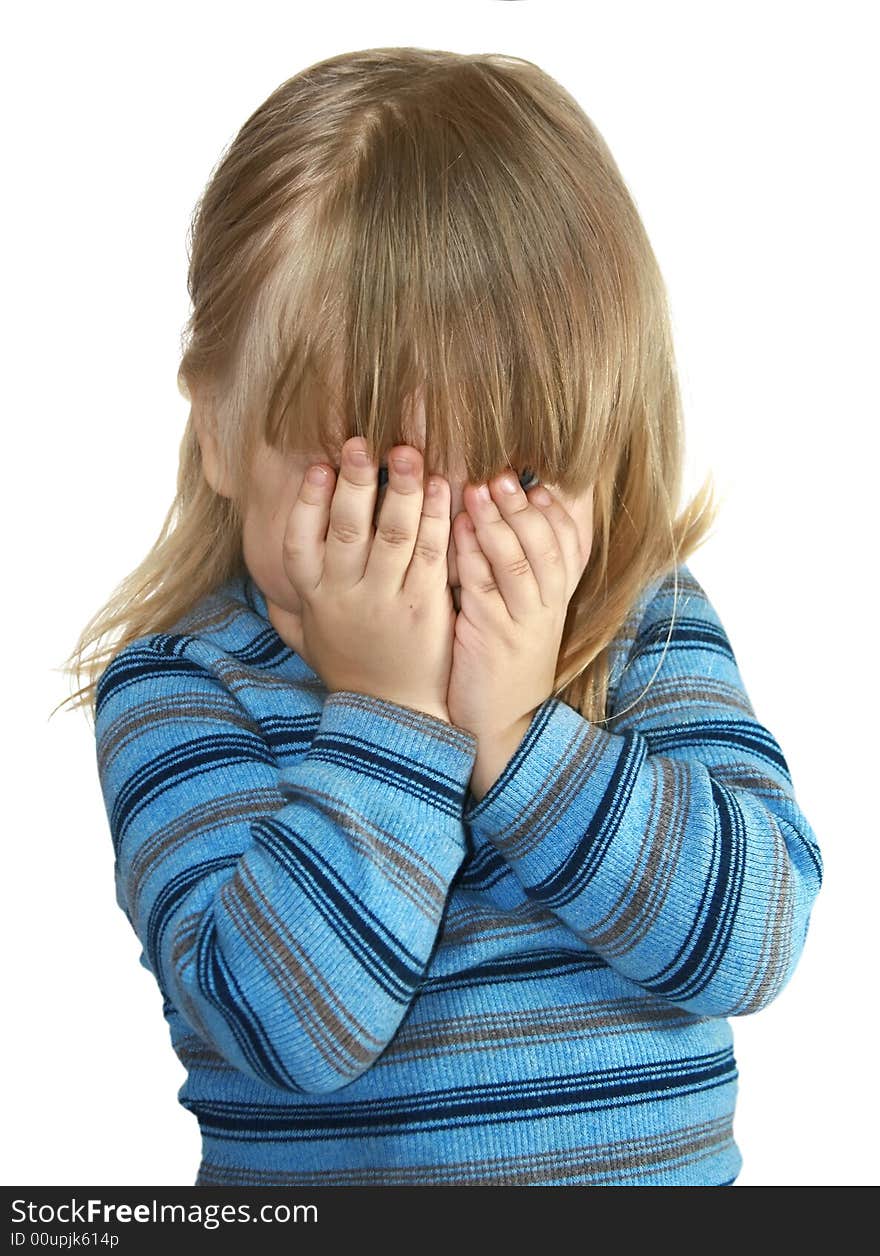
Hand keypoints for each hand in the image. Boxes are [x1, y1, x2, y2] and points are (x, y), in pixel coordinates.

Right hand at [277, 436, 455, 723]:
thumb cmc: (352, 663)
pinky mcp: (424, 609)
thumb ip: (292, 597)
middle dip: (354, 482)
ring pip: (392, 535)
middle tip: (362, 442)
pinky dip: (436, 518)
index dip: (307, 502)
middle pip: (345, 529)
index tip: (317, 466)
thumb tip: (268, 564)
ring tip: (408, 452)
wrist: (394, 713)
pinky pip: (429, 555)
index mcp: (313, 598)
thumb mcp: (311, 633)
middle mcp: (344, 597)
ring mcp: (386, 602)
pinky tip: (442, 487)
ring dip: (401, 489)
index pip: (299, 543)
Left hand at [447, 470, 591, 795]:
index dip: (559, 513)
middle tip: (504, 475)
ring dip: (498, 524)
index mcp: (557, 599)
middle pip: (548, 547)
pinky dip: (473, 556)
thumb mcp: (521, 613)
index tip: (542, 483)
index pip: (572, 546)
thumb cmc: (500, 659)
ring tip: (478, 490)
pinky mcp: (490, 637)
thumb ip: (516, 568)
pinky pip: (483, 588)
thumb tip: (504, 515)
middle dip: (525, 508)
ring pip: (519, 564)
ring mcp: (521, 624)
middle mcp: (547, 609)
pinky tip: (458, 531)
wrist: (494, 723)